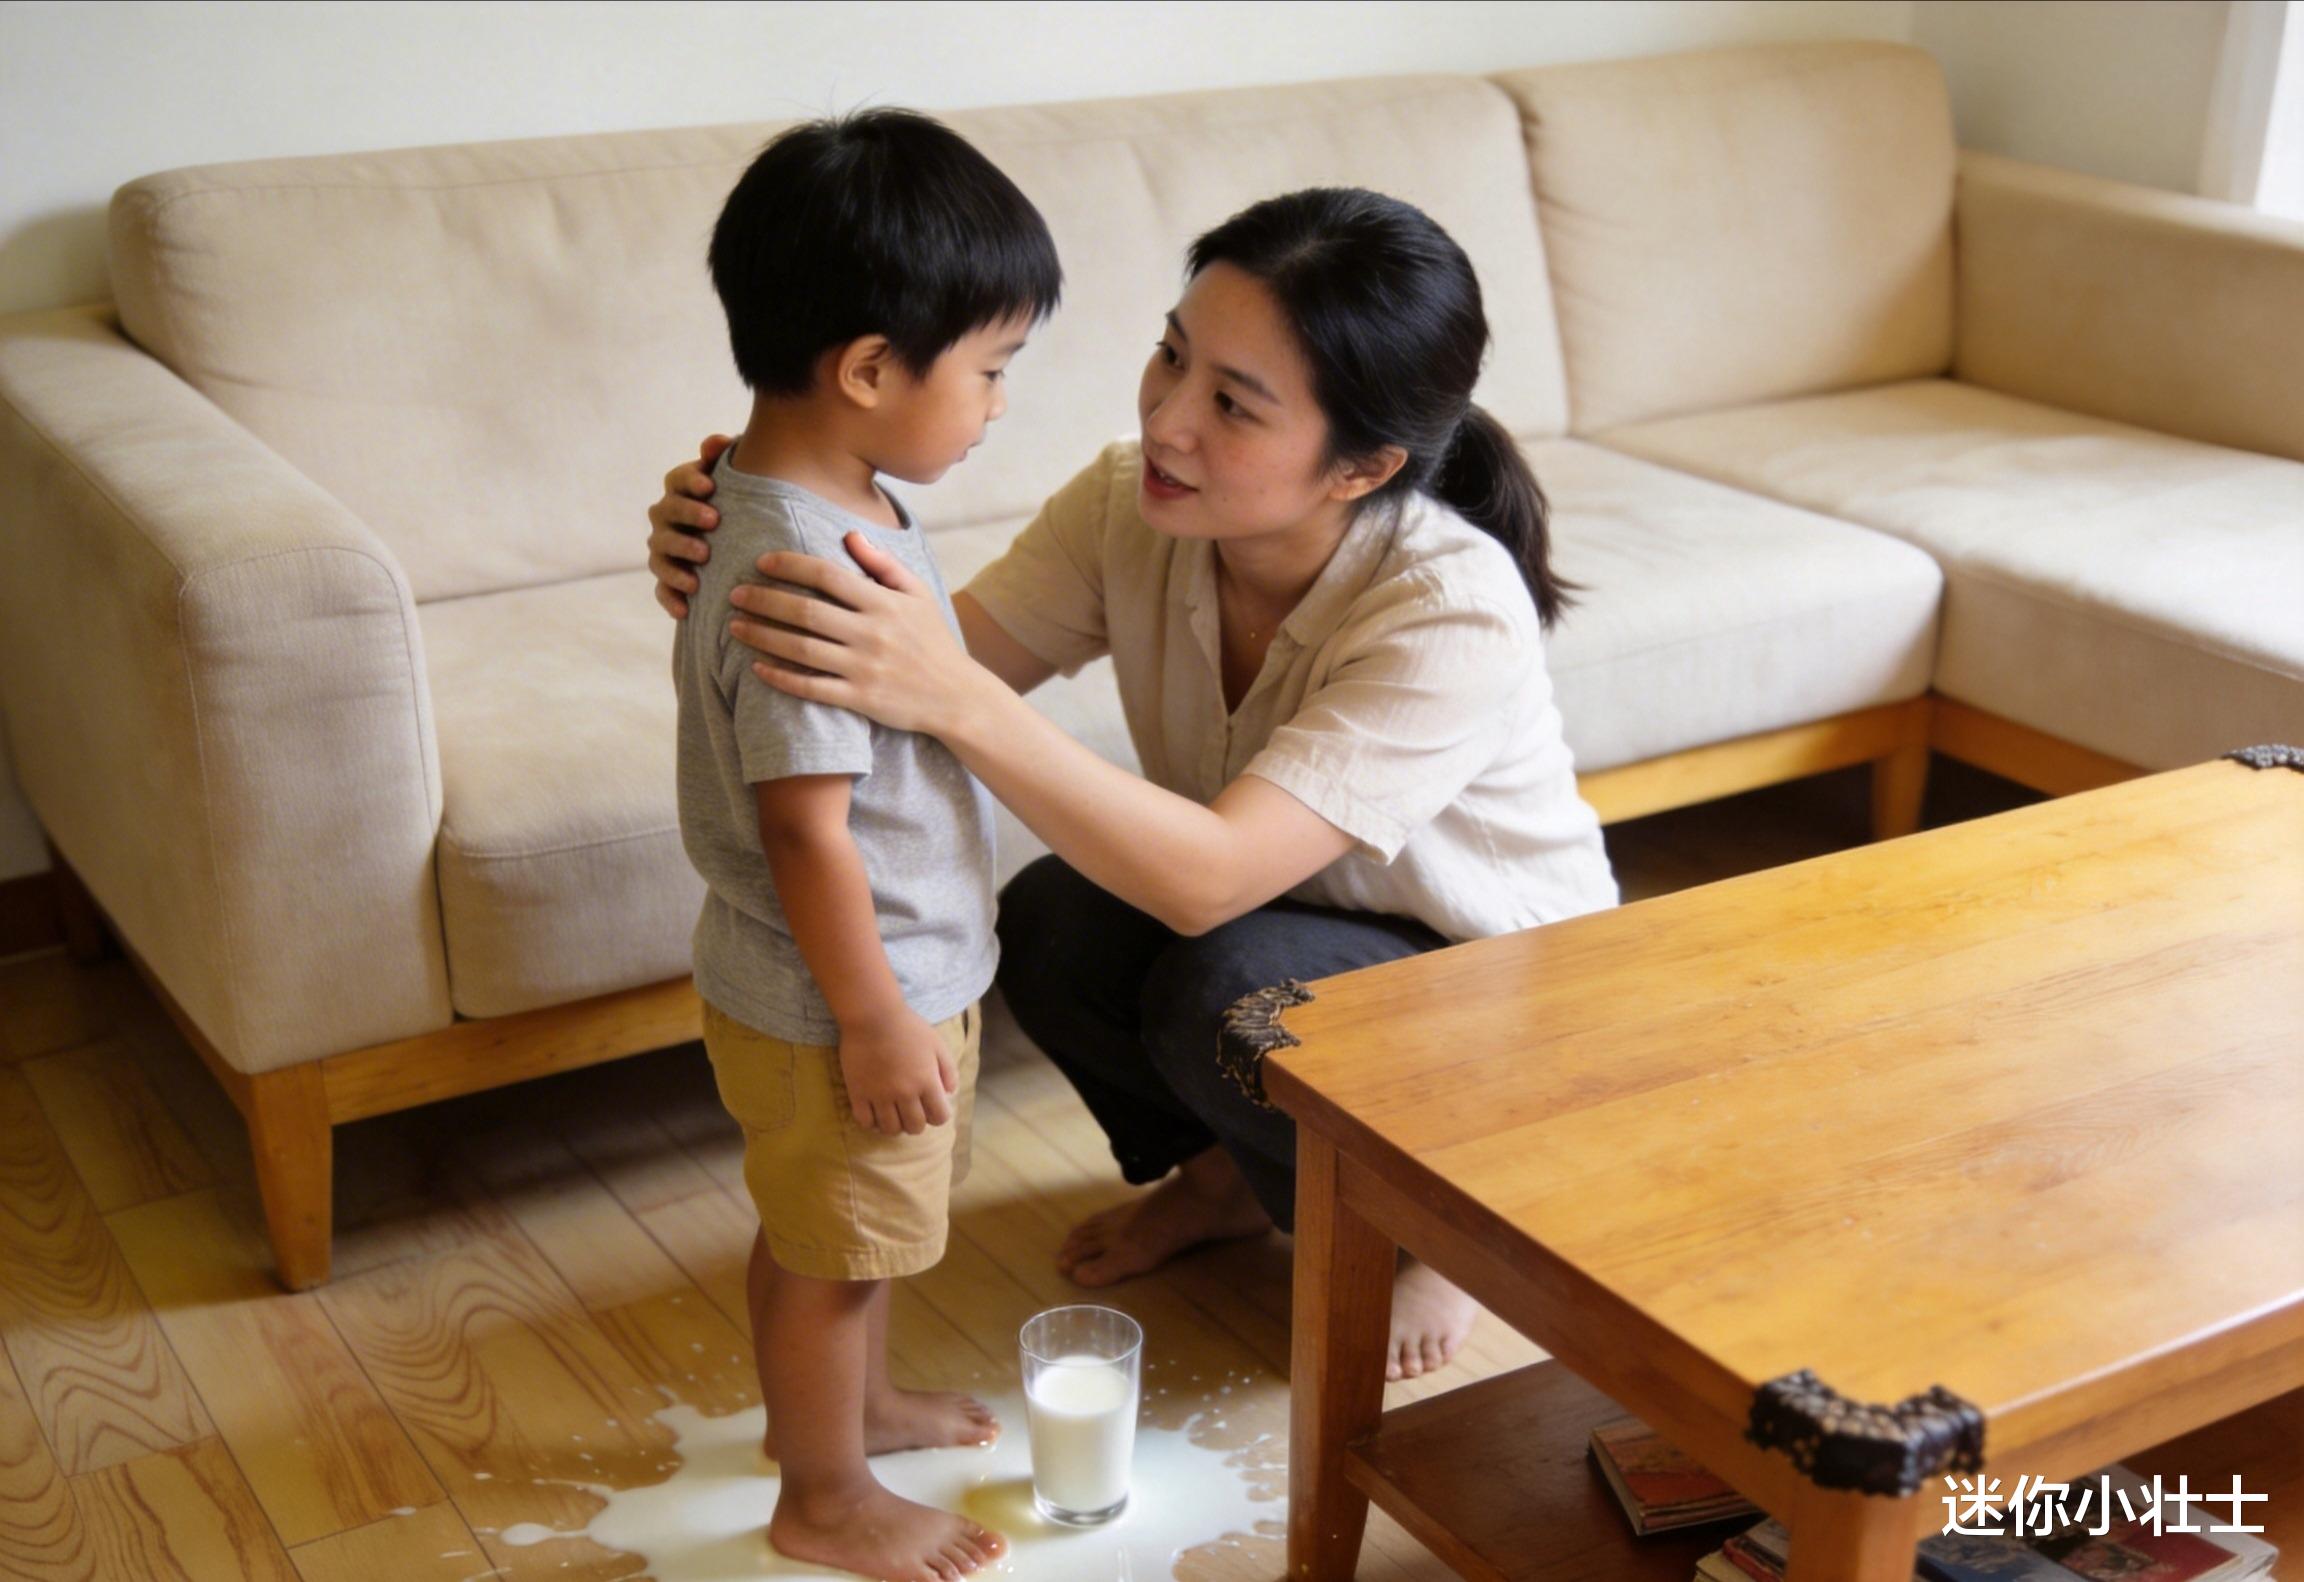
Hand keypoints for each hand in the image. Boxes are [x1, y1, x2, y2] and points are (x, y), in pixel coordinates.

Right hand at [648, 433, 733, 616]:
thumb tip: (716, 442)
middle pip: (667, 512)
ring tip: (704, 559)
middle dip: (688, 514)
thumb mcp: (740, 483)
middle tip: (714, 520)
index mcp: (682, 491)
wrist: (740, 549)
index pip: (676, 480)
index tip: (711, 486)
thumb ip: (727, 459)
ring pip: (661, 550)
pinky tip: (686, 608)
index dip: (690, 481)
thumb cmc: (741, 507)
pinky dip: (671, 598)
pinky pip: (662, 590)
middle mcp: (667, 518)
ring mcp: (664, 550)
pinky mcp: (668, 581)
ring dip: (680, 553)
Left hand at [730, 533, 980, 735]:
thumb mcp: (917, 595)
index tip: (762, 561)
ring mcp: (864, 668)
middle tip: (734, 593)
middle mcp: (871, 633)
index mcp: (883, 603)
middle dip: (764, 599)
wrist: (957, 697)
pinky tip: (757, 668)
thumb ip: (883, 564)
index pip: (827, 575)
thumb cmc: (933, 641)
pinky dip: (781, 678)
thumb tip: (849, 534)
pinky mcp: (860, 699)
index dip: (790, 565)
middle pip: (805, 611)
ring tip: (735, 626)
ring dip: (763, 636)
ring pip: (801, 649)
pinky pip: (811, 688)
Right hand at [839, 1008, 958, 1134]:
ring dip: (895, 1126)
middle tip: (912, 1112)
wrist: (873, 1016)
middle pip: (915, 1127)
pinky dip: (872, 1122)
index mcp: (927, 1082)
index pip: (939, 1118)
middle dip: (917, 1123)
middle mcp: (905, 1093)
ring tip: (893, 1115)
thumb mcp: (938, 1044)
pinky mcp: (858, 1093)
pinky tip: (875, 1112)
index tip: (932, 1108)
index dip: (938, 1116)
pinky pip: (865, 1121)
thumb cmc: (908, 1027)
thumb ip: (949, 1071)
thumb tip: (949, 1094)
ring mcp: (880, 1095)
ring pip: (890, 1129)